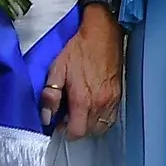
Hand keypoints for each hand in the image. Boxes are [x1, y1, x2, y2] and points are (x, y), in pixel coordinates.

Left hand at [44, 9, 123, 138]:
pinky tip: (93, 106)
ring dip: (90, 124)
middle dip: (77, 127)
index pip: (76, 132)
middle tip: (68, 114)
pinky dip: (101, 118)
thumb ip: (51, 95)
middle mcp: (100, 104)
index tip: (59, 121)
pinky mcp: (118, 95)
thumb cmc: (78, 49)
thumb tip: (46, 117)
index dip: (65, 131)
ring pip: (101, 127)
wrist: (103, 33)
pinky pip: (111, 117)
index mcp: (82, 100)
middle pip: (89, 132)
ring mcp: (112, 101)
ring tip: (81, 111)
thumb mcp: (57, 68)